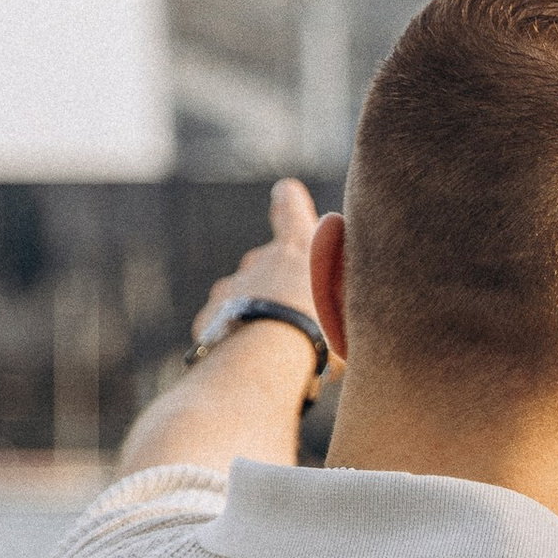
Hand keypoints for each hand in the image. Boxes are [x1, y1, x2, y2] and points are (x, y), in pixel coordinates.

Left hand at [192, 179, 334, 366]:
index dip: (290, 203)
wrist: (267, 360)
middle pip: (268, 264)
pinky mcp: (209, 318)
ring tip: (278, 352)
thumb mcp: (349, 303)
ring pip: (245, 297)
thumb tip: (340, 286)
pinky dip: (237, 339)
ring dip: (258, 316)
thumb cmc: (320, 331)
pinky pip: (226, 324)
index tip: (285, 193)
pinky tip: (253, 364)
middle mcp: (258, 261)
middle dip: (280, 287)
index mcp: (297, 249)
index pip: (290, 208)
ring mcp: (229, 288)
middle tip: (301, 321)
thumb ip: (341, 286)